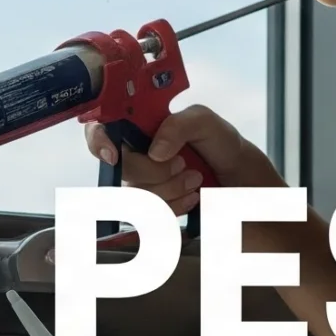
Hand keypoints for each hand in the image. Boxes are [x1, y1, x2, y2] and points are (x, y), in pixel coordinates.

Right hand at [84, 104, 283, 216]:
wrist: (237, 177)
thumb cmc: (220, 143)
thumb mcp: (204, 121)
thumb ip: (178, 125)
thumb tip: (155, 150)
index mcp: (140, 125)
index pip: (101, 128)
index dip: (98, 140)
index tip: (114, 154)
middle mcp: (135, 153)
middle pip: (121, 168)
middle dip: (154, 170)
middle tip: (180, 163)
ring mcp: (141, 181)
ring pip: (136, 194)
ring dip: (170, 189)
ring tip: (194, 178)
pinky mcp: (151, 205)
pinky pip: (150, 214)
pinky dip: (174, 206)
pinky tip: (191, 196)